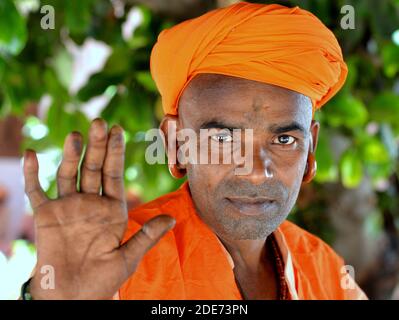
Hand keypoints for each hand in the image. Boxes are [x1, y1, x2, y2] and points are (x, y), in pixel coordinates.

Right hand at [24, 119, 174, 298]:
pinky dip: (32, 174)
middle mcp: (90, 203)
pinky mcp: (46, 216)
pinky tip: (30, 154)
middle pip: (93, 168)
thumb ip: (147, 236)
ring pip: (68, 173)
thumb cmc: (102, 279)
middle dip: (97, 146)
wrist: (73, 296)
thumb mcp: (128, 257)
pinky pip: (37, 191)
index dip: (116, 152)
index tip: (119, 130)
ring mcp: (68, 207)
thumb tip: (172, 219)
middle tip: (100, 123)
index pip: (114, 174)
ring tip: (76, 135)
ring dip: (70, 154)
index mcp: (112, 209)